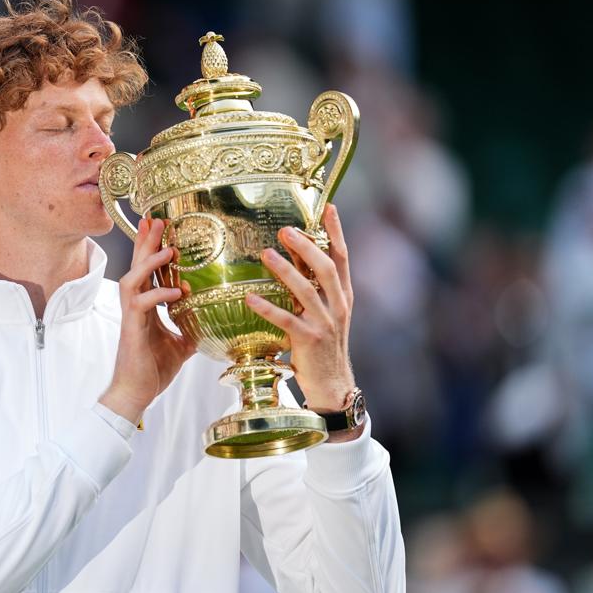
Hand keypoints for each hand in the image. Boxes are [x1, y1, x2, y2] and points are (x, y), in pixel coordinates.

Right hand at [100, 218, 195, 424]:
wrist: (136, 394)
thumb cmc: (153, 370)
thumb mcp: (181, 346)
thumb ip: (191, 328)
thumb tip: (213, 321)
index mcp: (145, 306)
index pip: (147, 270)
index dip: (151, 248)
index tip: (160, 227)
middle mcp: (135, 306)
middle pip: (137, 265)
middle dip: (146, 242)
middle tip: (156, 220)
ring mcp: (131, 316)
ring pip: (132, 278)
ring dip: (149, 263)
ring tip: (167, 250)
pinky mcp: (131, 329)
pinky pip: (141, 304)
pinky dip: (159, 295)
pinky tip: (176, 292)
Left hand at [245, 204, 359, 439]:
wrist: (332, 385)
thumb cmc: (322, 347)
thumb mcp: (324, 313)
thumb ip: (312, 287)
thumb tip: (294, 258)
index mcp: (343, 296)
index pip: (342, 257)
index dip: (336, 232)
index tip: (328, 207)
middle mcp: (338, 306)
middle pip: (325, 268)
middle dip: (306, 246)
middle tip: (285, 230)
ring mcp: (325, 324)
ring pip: (306, 290)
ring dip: (285, 270)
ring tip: (266, 254)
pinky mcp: (309, 341)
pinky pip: (286, 320)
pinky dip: (267, 308)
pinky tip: (249, 298)